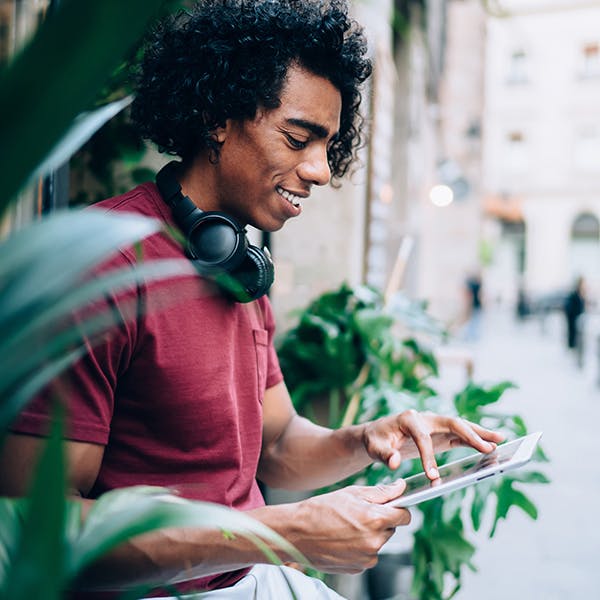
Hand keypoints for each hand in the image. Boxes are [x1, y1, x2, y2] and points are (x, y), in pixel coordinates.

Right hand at [287, 481, 409, 573]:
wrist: (296, 533)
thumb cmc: (320, 510)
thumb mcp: (351, 493)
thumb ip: (381, 492)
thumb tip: (400, 488)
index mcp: (375, 519)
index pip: (405, 516)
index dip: (399, 508)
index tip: (392, 506)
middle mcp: (374, 541)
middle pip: (390, 529)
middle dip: (380, 520)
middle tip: (358, 513)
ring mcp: (366, 558)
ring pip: (378, 542)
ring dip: (369, 534)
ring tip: (346, 526)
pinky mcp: (357, 568)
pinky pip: (367, 555)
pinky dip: (359, 547)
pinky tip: (342, 539)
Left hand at [362, 410, 504, 479]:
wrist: (377, 434)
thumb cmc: (376, 440)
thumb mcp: (374, 447)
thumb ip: (385, 455)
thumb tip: (395, 462)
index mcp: (409, 419)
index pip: (423, 438)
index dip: (428, 457)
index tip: (433, 477)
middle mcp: (425, 418)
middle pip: (451, 423)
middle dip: (471, 435)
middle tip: (490, 447)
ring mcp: (434, 424)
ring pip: (460, 427)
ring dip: (480, 434)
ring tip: (501, 441)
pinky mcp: (439, 434)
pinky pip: (459, 436)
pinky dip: (474, 440)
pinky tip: (489, 446)